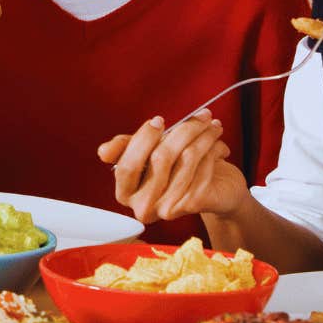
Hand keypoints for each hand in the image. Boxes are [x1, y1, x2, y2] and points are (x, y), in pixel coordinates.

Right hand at [98, 112, 245, 222]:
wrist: (216, 193)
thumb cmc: (178, 169)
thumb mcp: (149, 154)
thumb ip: (128, 148)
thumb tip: (103, 152)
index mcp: (126, 193)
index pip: (127, 166)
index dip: (142, 140)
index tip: (159, 120)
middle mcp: (143, 206)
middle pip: (159, 159)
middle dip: (183, 130)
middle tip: (201, 115)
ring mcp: (168, 208)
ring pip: (185, 160)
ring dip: (203, 136)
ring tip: (213, 125)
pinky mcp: (193, 205)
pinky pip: (202, 168)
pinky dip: (213, 151)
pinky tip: (219, 144)